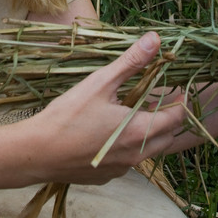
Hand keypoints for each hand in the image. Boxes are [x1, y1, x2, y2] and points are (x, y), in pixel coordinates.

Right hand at [27, 32, 187, 183]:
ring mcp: (121, 169)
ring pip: (147, 151)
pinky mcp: (105, 177)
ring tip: (134, 113)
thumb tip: (155, 40)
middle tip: (159, 99)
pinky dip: (127, 146)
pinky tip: (109, 133)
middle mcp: (136, 155)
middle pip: (167, 138)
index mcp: (140, 131)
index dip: (181, 103)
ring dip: (148, 132)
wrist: (36, 153)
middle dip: (168, 118)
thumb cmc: (68, 116)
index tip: (179, 89)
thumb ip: (131, 62)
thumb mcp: (100, 83)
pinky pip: (127, 161)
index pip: (177, 119)